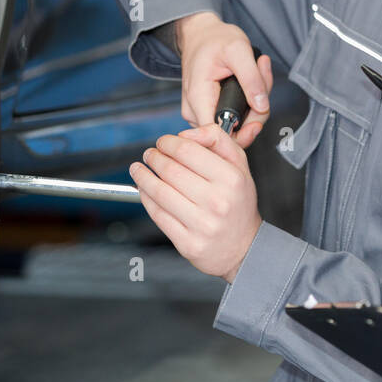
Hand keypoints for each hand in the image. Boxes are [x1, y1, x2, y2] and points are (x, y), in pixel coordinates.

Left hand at [128, 124, 260, 281]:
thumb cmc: (238, 204)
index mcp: (231, 179)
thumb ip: (218, 140)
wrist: (243, 247)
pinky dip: (146, 199)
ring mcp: (202, 224)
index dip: (168, 143)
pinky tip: (144, 190)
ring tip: (138, 169)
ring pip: (160, 193)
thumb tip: (186, 134)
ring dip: (143, 177)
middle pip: (171, 170)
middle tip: (149, 154)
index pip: (188, 151)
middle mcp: (218, 201)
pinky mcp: (188, 243)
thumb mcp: (240, 166)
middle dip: (153, 158)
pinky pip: (158, 215)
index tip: (162, 142)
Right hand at [175, 11, 273, 147]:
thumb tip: (262, 107)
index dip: (243, 132)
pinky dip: (251, 100)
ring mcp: (202, 113)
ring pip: (237, 124)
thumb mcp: (238, 50)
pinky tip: (255, 79)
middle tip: (263, 77)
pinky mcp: (211, 111)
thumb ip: (251, 79)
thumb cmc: (215, 39)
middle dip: (257, 109)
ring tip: (260, 70)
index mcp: (199, 98)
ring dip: (256, 102)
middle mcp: (195, 112)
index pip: (219, 135)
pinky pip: (236, 116)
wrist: (201, 35)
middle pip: (233, 131)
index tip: (261, 110)